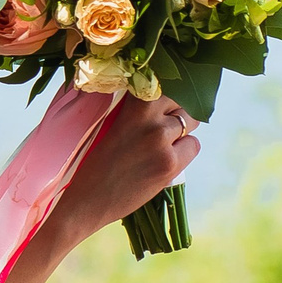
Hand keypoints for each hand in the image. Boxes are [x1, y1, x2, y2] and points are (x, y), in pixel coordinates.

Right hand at [54, 95, 199, 245]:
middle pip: (183, 101)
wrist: (87, 199)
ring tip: (163, 146)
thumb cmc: (95, 162)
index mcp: (130, 104)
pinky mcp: (170, 164)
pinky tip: (166, 161)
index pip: (164, 83)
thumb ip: (135, 111)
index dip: (168, 92)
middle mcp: (148, 117)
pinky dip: (185, 152)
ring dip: (182, 133)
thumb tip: (164, 100)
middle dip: (179, 111)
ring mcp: (160, 140)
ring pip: (191, 123)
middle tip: (166, 126)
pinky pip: (193, 146)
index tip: (167, 99)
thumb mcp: (110, 125)